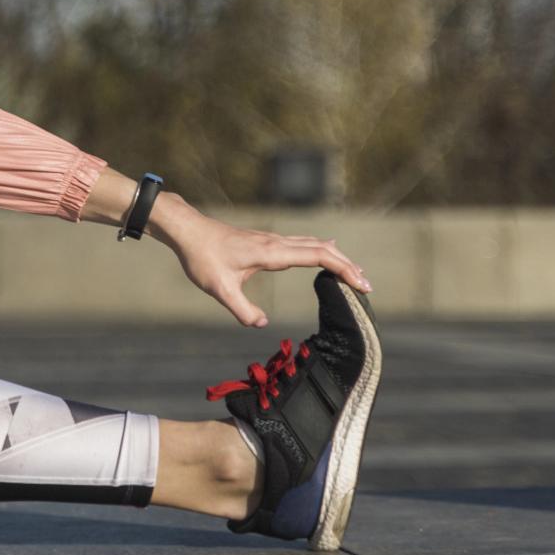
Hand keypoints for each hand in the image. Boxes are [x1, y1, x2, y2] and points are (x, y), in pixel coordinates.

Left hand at [147, 193, 372, 326]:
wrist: (187, 231)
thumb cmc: (201, 257)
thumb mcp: (218, 288)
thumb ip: (240, 309)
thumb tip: (261, 324)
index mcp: (271, 252)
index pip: (318, 255)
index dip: (343, 269)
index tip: (362, 284)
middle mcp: (276, 242)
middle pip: (323, 248)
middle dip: (348, 265)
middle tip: (367, 286)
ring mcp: (272, 239)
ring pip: (314, 244)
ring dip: (337, 257)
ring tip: (355, 273)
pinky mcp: (266, 241)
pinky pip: (302, 243)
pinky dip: (321, 249)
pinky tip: (328, 249)